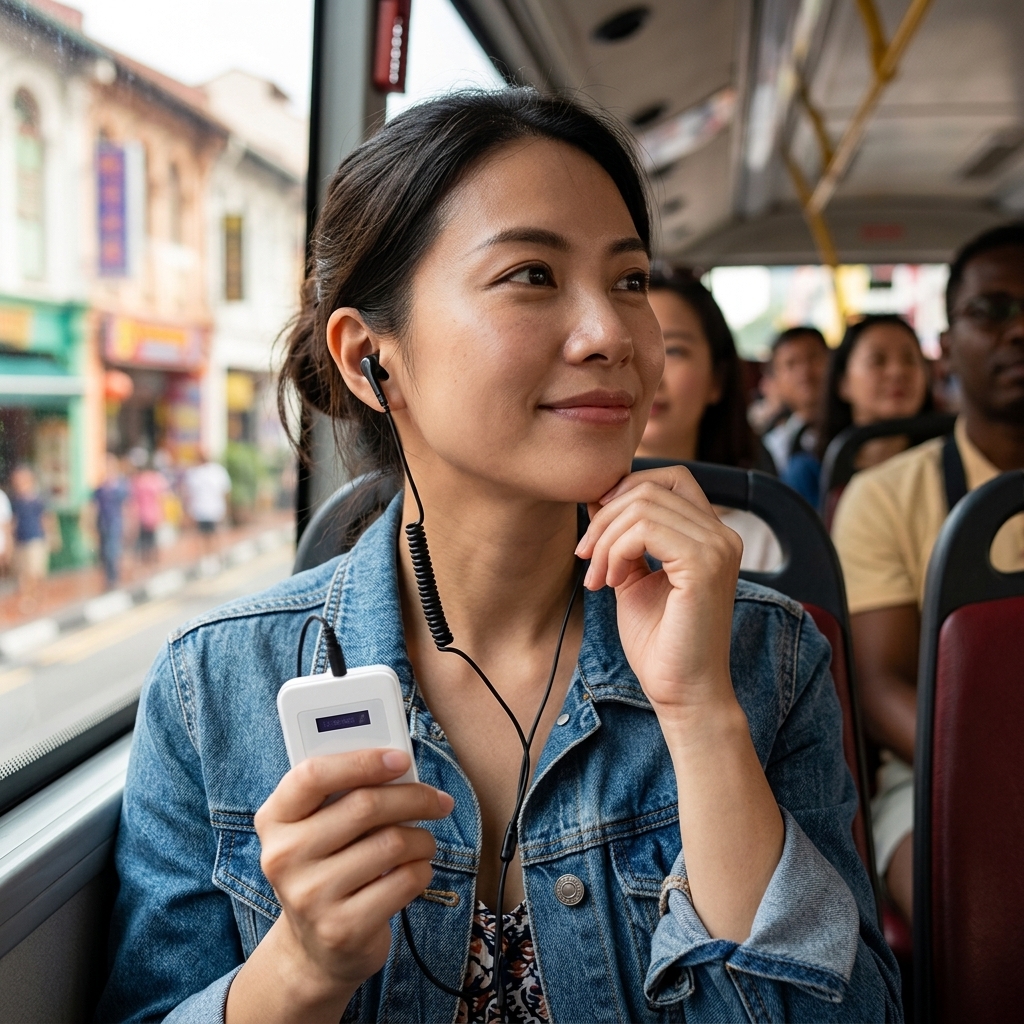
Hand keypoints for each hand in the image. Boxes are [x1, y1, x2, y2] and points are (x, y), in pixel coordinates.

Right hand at [252, 749, 453, 1005]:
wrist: (314, 948)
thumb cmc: (328, 867)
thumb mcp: (319, 826)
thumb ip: (346, 792)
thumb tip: (401, 766)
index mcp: (275, 819)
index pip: (313, 774)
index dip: (362, 761)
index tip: (401, 758)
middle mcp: (284, 856)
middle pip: (364, 805)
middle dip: (414, 797)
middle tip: (438, 801)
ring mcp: (309, 896)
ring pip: (392, 843)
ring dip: (423, 839)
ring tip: (423, 843)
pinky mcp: (341, 928)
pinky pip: (405, 881)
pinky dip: (422, 870)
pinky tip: (415, 871)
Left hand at [575, 466, 741, 715]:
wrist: (682, 693)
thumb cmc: (660, 643)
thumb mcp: (634, 577)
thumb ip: (624, 538)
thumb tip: (597, 497)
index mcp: (711, 534)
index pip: (669, 477)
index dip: (625, 491)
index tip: (597, 530)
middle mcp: (722, 534)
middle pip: (650, 487)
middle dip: (605, 518)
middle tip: (586, 559)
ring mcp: (718, 547)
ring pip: (643, 505)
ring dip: (605, 539)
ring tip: (598, 578)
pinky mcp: (704, 565)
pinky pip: (644, 530)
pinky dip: (615, 551)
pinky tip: (611, 582)